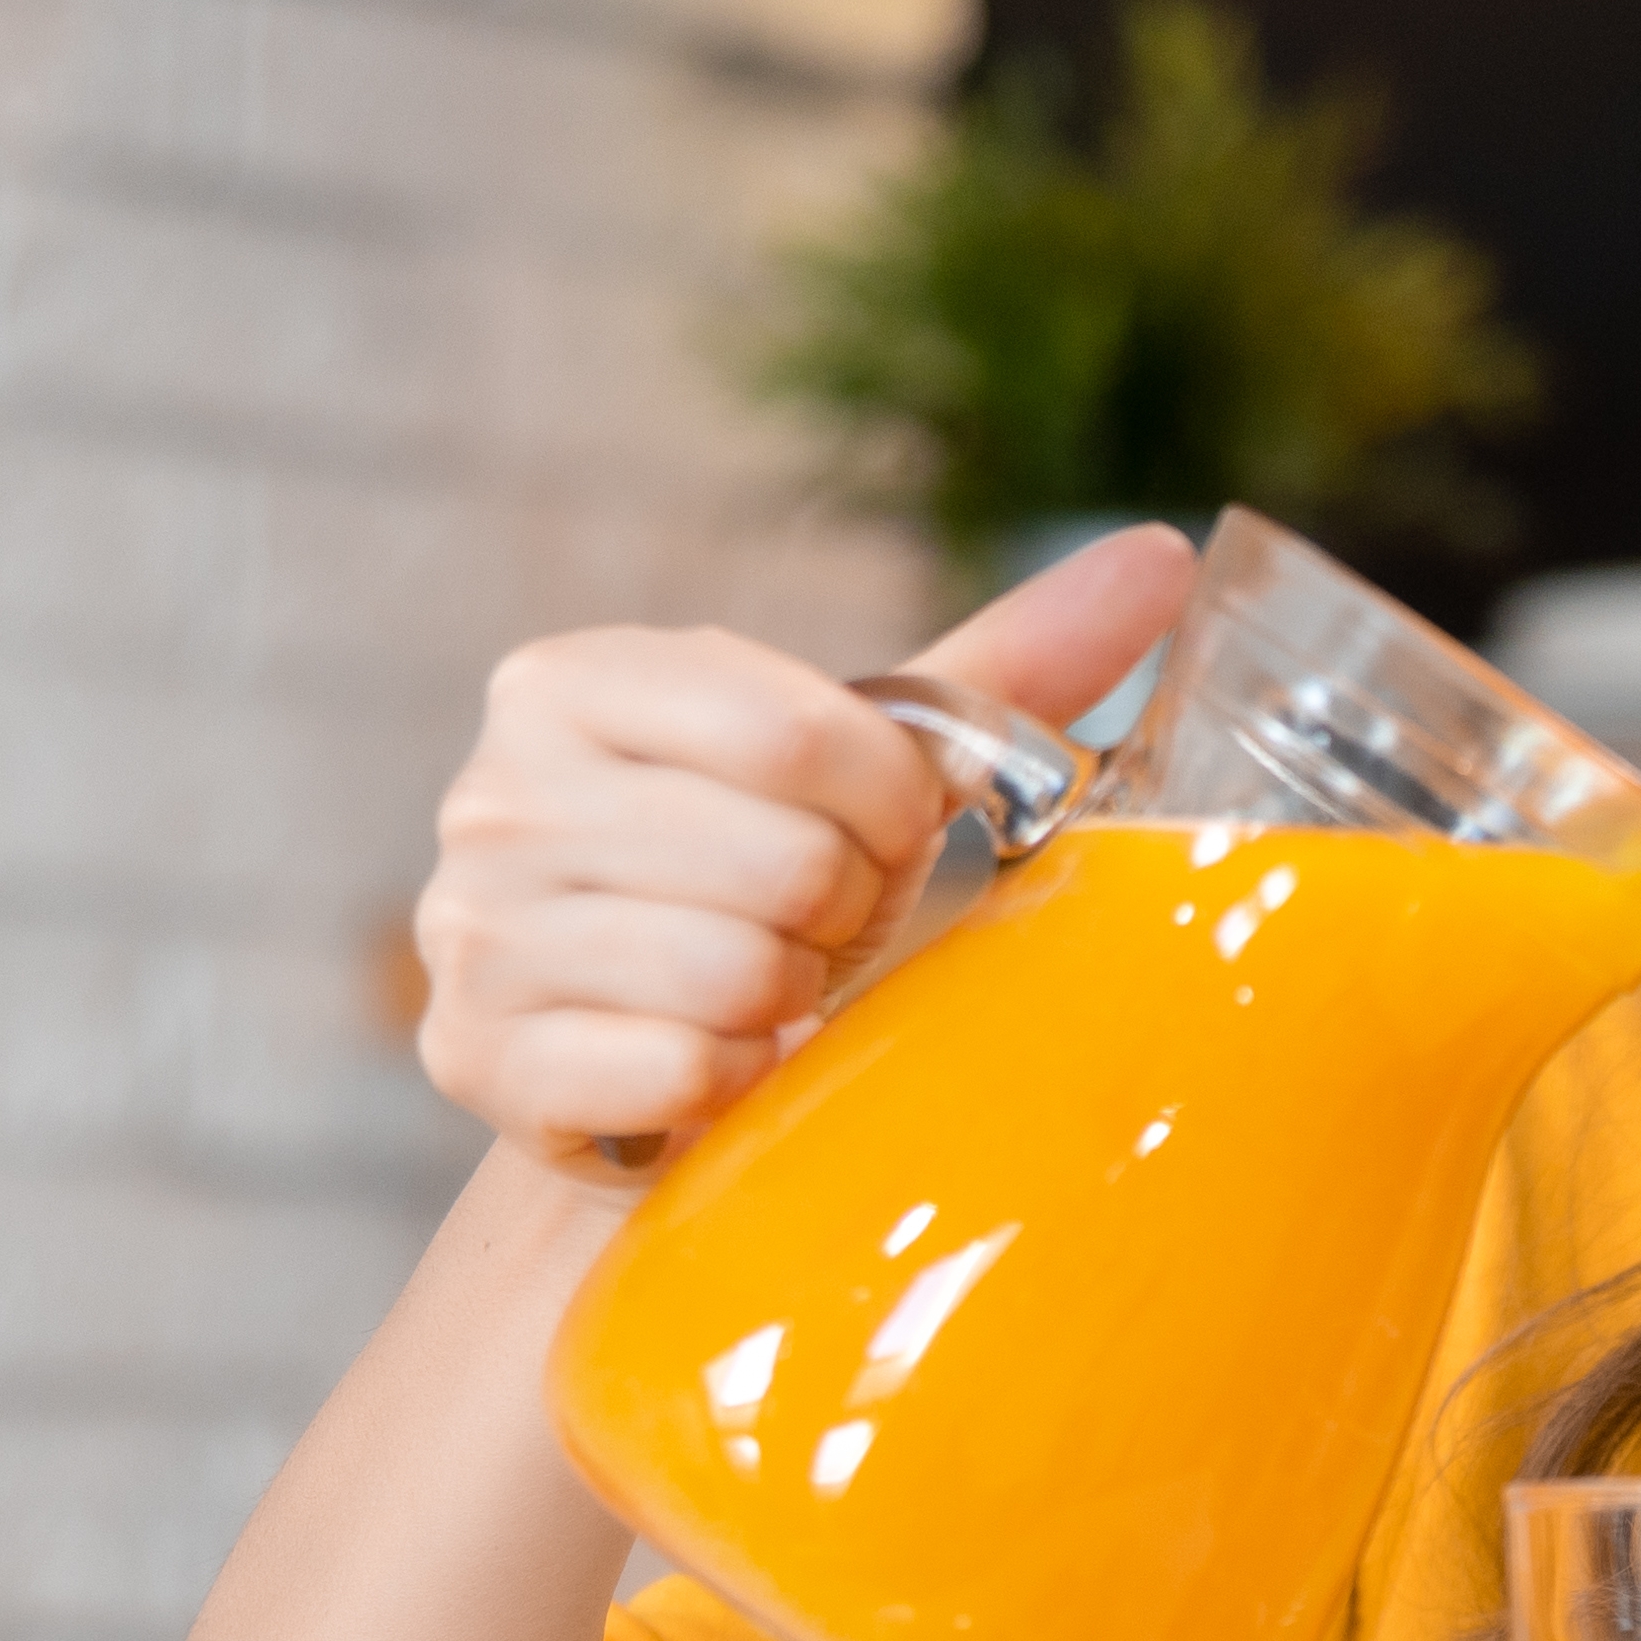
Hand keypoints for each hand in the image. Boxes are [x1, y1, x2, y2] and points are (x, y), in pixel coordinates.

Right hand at [408, 527, 1192, 1166]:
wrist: (638, 1057)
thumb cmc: (761, 886)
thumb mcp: (866, 768)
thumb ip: (1004, 667)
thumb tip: (1168, 555)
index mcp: (569, 683)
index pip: (801, 734)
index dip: (889, 807)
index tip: (885, 834)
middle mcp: (494, 795)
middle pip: (780, 862)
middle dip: (841, 912)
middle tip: (816, 928)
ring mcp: (472, 932)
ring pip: (736, 976)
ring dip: (790, 1001)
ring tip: (764, 992)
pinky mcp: (479, 1060)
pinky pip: (682, 1074)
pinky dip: (735, 1086)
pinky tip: (717, 1067)